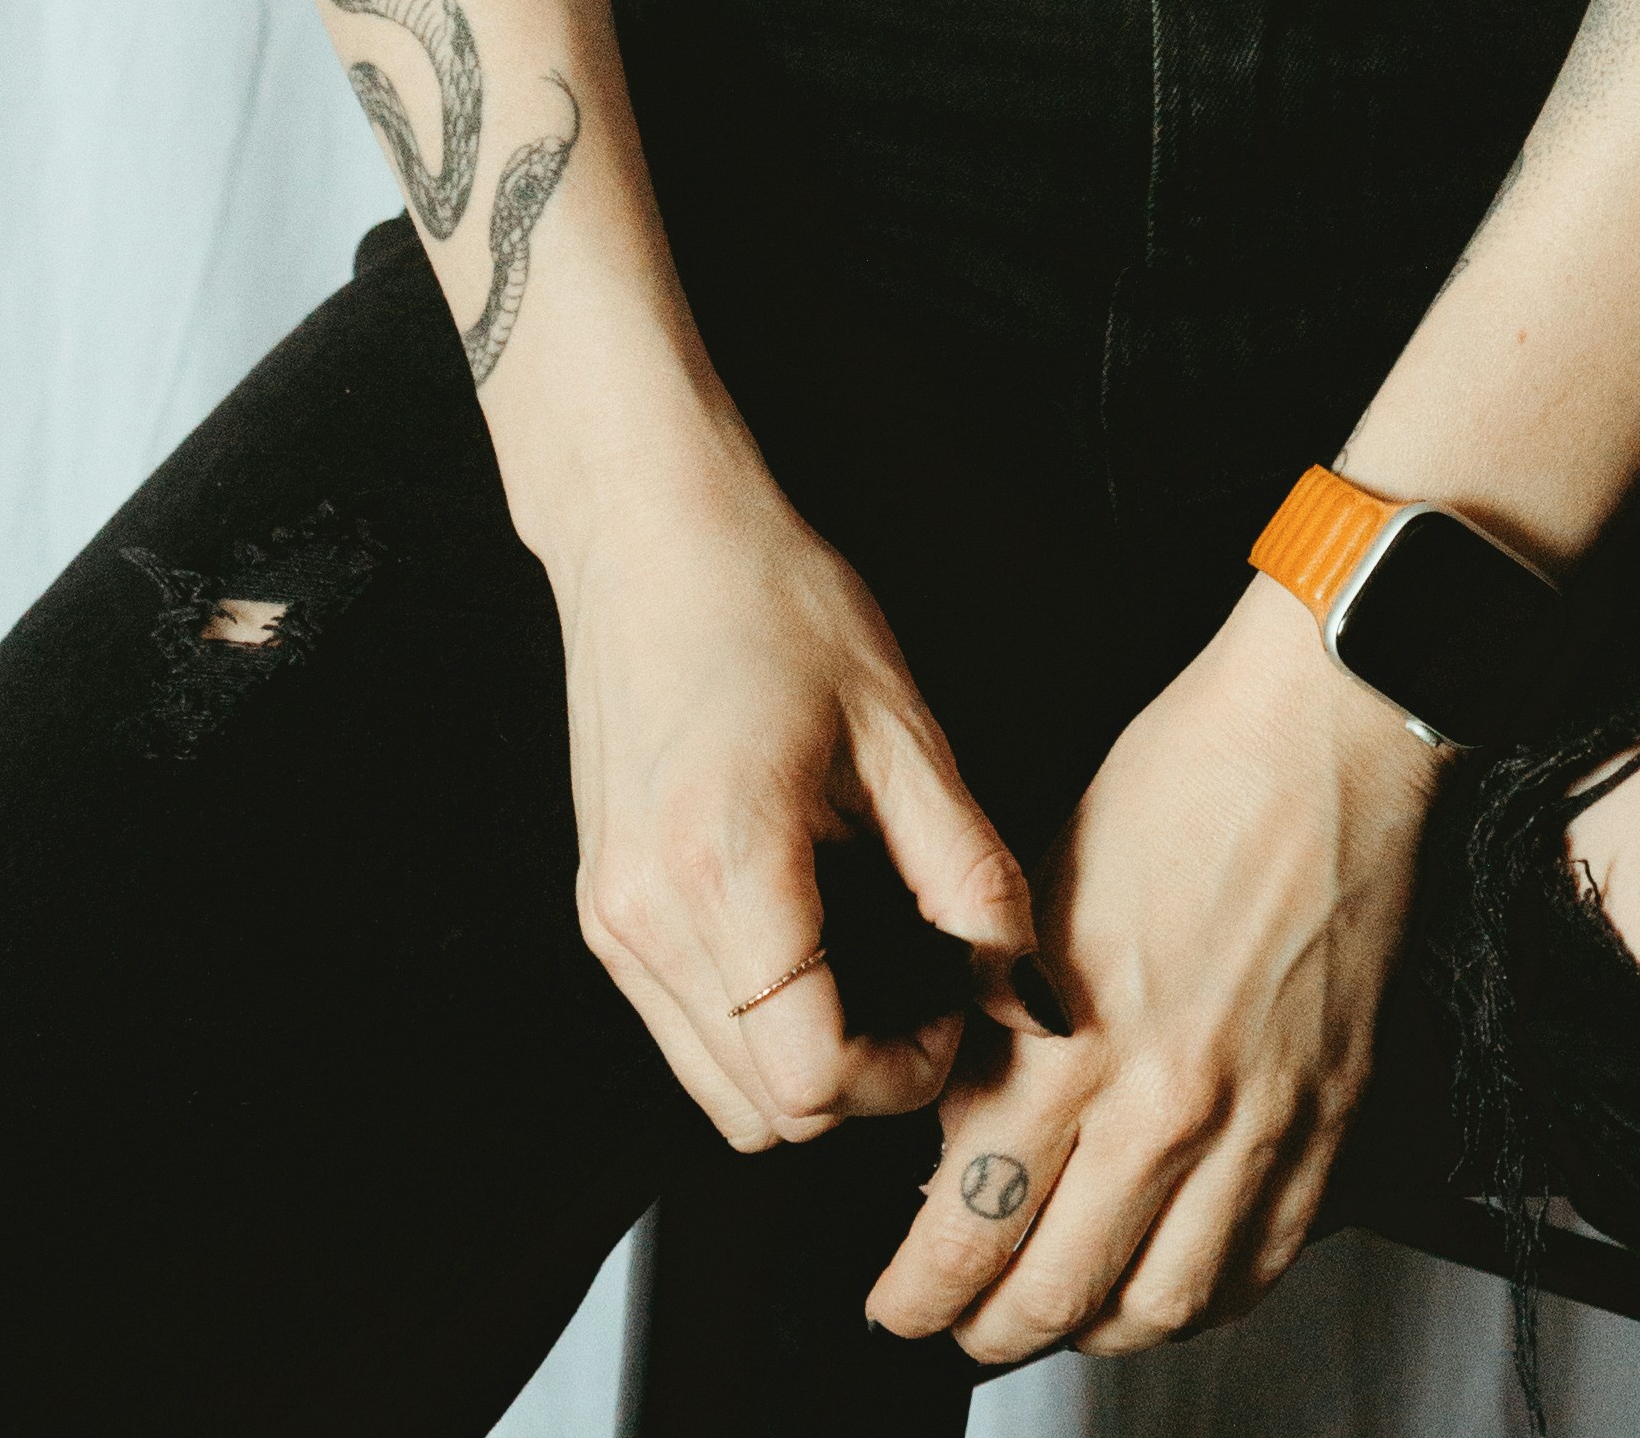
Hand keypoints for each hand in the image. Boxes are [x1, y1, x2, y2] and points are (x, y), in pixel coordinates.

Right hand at [543, 450, 1038, 1150]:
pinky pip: (685, 1031)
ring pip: (719, 1090)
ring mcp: (614, 923)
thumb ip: (970, 874)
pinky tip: (807, 941)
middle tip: (925, 992)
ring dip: (805, 1064)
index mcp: (726, 868)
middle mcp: (649, 918)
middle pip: (765, 1110)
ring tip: (870, 965)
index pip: (814, 1076)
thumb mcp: (900, 729)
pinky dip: (755, 1026)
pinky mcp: (605, 912)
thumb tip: (1033, 991)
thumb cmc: (769, 598)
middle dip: (864, 1081)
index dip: (906, 1073)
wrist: (648, 528)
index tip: (954, 1007)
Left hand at [862, 574, 1442, 1366]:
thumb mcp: (1038, 898)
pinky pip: (1262, 1263)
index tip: (901, 1300)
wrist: (1322, 735)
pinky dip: (1208, 1298)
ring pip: (1161, 1306)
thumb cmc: (1183, 781)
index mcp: (1074, 1040)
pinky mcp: (1329, 1118)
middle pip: (1056, 1295)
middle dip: (990, 1328)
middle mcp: (1165, 1104)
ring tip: (1064, 1312)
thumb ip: (999, 1028)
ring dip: (1096, 1330)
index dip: (920, 1291)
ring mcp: (1257, 1121)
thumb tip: (964, 1134)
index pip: (970, 1228)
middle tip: (965, 1322)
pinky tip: (1172, 1278)